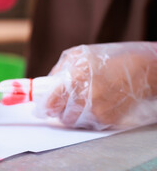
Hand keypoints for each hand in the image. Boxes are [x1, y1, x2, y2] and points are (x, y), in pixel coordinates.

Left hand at [42, 42, 156, 129]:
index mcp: (75, 78)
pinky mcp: (107, 120)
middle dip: (58, 110)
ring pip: (73, 122)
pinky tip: (93, 105)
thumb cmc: (106, 60)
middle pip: (60, 115)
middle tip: (63, 103)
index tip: (42, 107)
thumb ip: (58, 70)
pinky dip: (86, 118)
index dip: (44, 106)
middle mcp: (85, 96)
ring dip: (71, 115)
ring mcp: (97, 110)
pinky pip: (87, 124)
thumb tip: (46, 85)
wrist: (138, 70)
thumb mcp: (77, 55)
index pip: (51, 101)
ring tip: (80, 102)